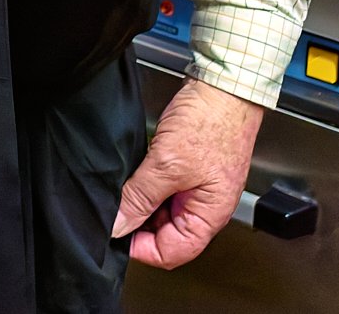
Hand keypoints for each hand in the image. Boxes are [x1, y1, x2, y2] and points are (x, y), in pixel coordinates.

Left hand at [113, 78, 263, 269]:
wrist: (224, 84)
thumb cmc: (212, 122)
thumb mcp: (168, 164)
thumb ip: (140, 198)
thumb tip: (118, 226)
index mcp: (208, 216)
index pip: (171, 253)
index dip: (141, 249)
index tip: (115, 233)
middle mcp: (204, 206)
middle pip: (165, 235)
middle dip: (138, 225)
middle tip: (114, 208)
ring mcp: (196, 186)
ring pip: (160, 210)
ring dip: (140, 202)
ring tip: (122, 188)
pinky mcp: (187, 166)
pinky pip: (162, 187)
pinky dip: (145, 184)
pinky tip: (133, 172)